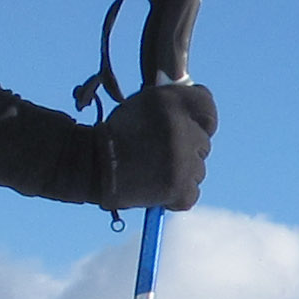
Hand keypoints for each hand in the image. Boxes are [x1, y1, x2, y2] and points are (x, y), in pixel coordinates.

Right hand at [99, 84, 217, 210]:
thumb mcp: (144, 104)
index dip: (200, 120)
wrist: (91, 164)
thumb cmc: (117, 134)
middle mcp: (181, 128)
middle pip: (203, 143)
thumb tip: (198, 116)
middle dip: (186, 149)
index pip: (207, 107)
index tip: (189, 127)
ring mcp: (183, 160)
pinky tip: (156, 188)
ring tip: (151, 171)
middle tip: (158, 154)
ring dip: (180, 173)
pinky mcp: (179, 188)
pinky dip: (176, 196)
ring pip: (197, 170)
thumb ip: (173, 105)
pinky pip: (191, 193)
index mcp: (173, 102)